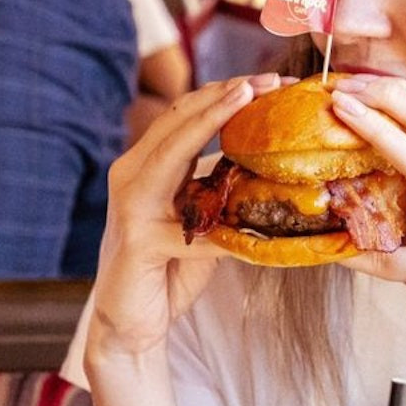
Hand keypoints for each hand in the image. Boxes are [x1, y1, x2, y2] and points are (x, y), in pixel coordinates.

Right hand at [89, 74, 285, 359]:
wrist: (130, 324)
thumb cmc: (169, 268)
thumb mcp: (200, 218)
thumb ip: (220, 188)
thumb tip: (275, 165)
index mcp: (146, 163)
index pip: (185, 113)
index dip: (225, 92)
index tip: (270, 82)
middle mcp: (130, 173)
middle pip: (178, 118)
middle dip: (224, 94)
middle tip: (269, 80)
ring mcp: (130, 205)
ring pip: (173, 151)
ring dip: (212, 120)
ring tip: (248, 97)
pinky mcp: (137, 241)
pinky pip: (190, 227)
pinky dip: (224, 224)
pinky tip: (255, 223)